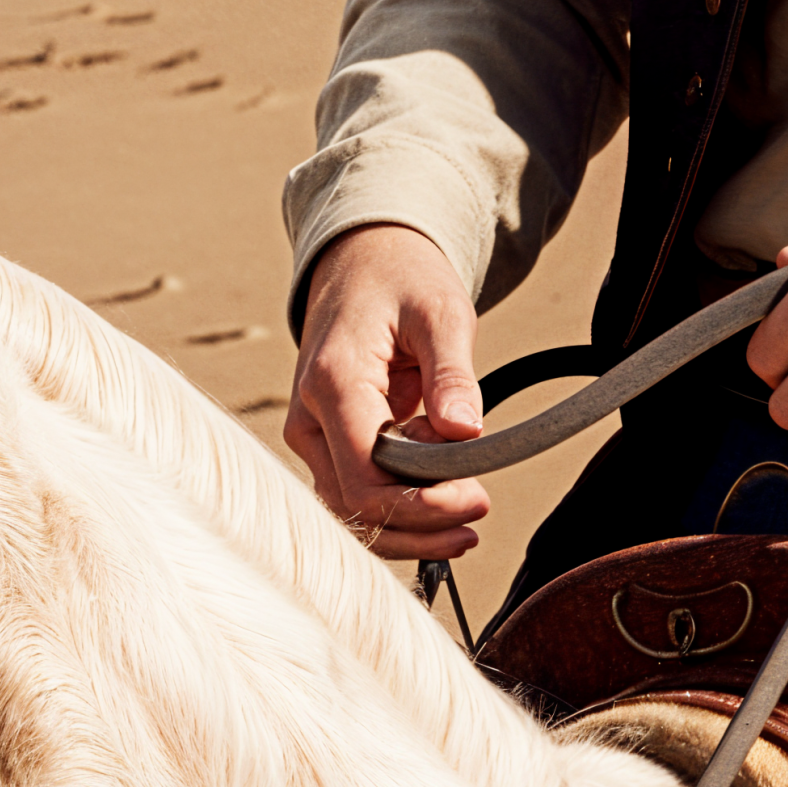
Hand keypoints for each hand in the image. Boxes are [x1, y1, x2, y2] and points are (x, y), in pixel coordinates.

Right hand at [285, 223, 487, 557]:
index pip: (366, 478)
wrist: (363, 260)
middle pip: (354, 507)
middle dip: (420, 523)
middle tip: (479, 512)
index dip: (423, 504)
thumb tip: (465, 431)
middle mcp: (308, 417)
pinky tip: (443, 499)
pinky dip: (397, 508)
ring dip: (408, 526)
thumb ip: (452, 374)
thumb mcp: (442, 312)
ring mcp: (311, 433)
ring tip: (466, 519)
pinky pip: (354, 492)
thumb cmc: (403, 279)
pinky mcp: (324, 441)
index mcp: (332, 382)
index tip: (478, 498)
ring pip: (349, 510)